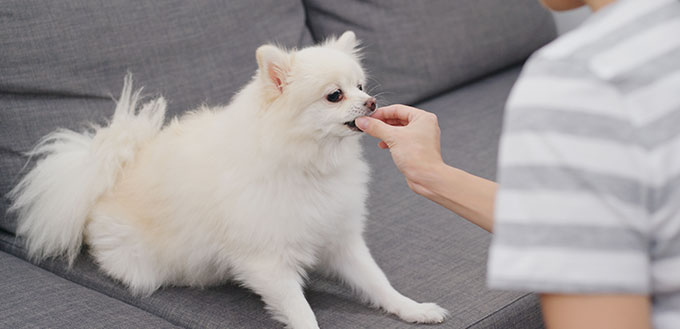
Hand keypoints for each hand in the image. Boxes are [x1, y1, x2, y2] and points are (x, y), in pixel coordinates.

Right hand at [357, 104, 495, 231]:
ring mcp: (421, 137)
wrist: (427, 178)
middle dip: (382, 123)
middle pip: (398, 119)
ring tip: (374, 135)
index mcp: (423, 117)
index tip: (368, 117)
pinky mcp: (417, 148)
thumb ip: (376, 127)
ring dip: (386, 132)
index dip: (381, 113)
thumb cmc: (418, 157)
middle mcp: (424, 125)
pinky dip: (391, 141)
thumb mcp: (393, 138)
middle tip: (369, 125)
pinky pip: (401, 140)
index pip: (397, 109)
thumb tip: (363, 121)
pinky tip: (383, 145)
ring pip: (399, 130)